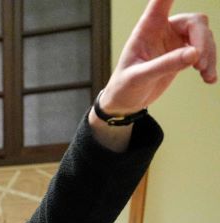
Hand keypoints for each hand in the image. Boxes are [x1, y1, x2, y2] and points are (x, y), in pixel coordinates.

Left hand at [100, 0, 215, 115]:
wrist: (125, 102)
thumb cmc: (124, 86)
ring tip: (206, 75)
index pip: (162, 0)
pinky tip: (209, 78)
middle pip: (195, 22)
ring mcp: (174, 41)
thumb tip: (194, 54)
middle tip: (200, 64)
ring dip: (209, 55)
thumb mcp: (139, 77)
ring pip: (204, 37)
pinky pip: (204, 51)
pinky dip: (209, 63)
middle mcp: (163, 29)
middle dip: (203, 41)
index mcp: (147, 27)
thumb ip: (164, 65)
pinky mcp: (182, 54)